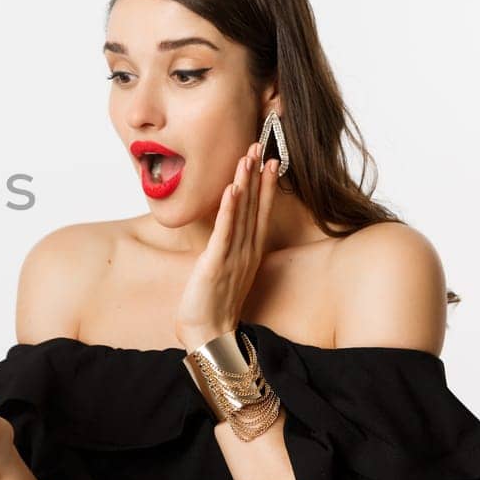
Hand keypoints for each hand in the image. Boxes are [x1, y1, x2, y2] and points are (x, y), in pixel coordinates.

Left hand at [174, 142, 280, 349]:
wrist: (208, 334)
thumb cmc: (214, 305)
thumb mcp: (226, 271)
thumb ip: (230, 251)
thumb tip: (227, 234)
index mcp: (250, 252)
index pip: (261, 212)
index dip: (266, 186)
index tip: (270, 161)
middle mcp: (247, 251)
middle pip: (255, 206)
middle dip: (257, 175)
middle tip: (260, 146)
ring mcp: (234, 256)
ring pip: (242, 213)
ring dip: (245, 184)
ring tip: (248, 157)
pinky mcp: (216, 263)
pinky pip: (225, 232)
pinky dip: (230, 210)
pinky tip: (233, 189)